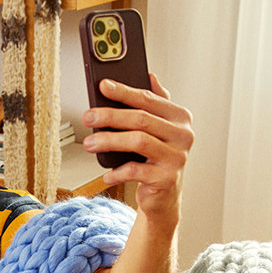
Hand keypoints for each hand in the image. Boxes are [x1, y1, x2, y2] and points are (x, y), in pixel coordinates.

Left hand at [80, 74, 193, 220]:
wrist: (165, 196)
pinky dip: (117, 172)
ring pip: (138, 141)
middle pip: (141, 119)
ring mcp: (177, 158)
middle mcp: (183, 135)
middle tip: (88, 117)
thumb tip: (150, 75)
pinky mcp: (167, 179)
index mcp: (180, 117)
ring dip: (109, 141)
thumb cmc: (157, 158)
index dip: (124, 91)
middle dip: (110, 116)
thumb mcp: (159, 128)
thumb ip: (155, 103)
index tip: (103, 86)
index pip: (149, 99)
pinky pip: (135, 170)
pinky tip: (107, 174)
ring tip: (89, 144)